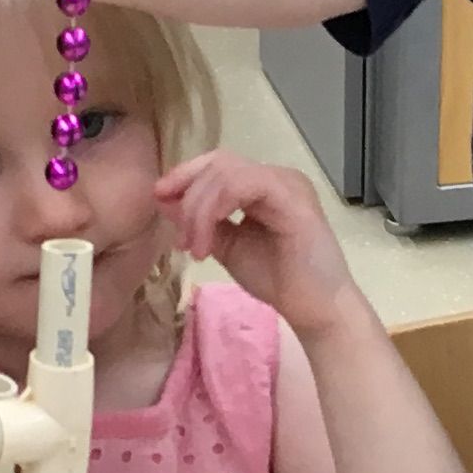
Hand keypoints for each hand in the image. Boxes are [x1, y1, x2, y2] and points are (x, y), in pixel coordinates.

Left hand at [155, 149, 360, 341]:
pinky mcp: (291, 196)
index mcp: (264, 185)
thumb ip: (202, 222)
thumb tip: (166, 201)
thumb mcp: (228, 246)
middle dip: (187, 192)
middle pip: (219, 163)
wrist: (314, 309)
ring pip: (225, 173)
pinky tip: (209, 243)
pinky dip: (215, 211)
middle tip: (179, 237)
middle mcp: (277, 176)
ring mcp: (286, 183)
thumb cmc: (278, 280)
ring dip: (199, 209)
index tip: (158, 198)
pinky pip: (242, 186)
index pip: (218, 165)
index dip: (184, 176)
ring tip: (196, 247)